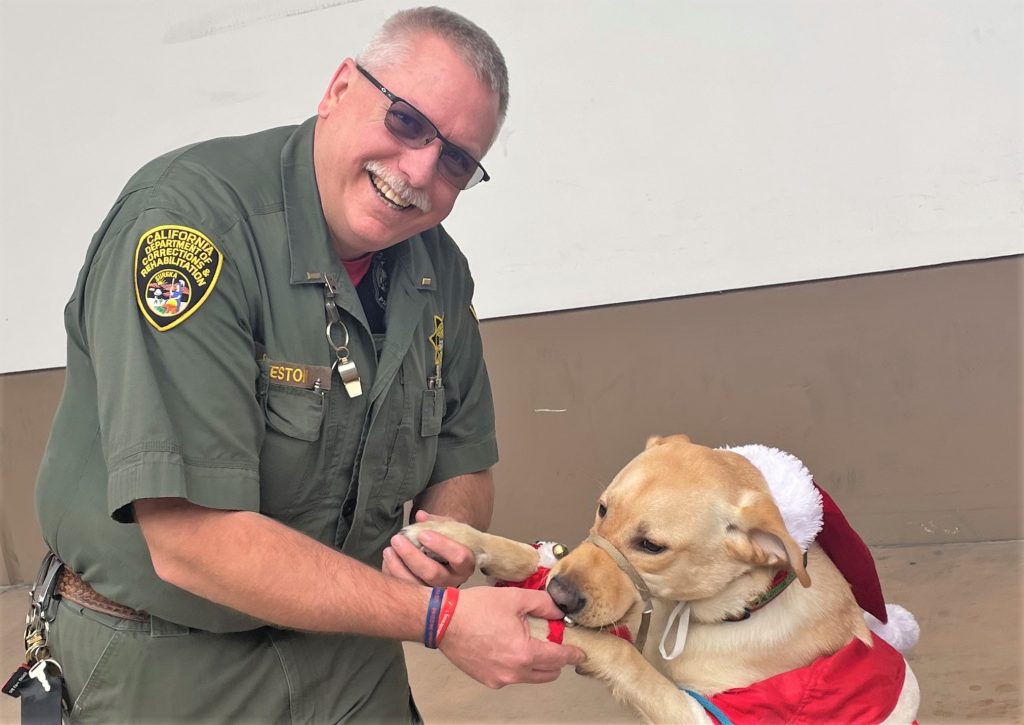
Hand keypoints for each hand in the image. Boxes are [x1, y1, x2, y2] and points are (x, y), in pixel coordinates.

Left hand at [382, 511, 475, 586]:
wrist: (450, 563)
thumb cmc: (450, 544)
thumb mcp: (450, 530)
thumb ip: (437, 522)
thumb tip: (420, 516)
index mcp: (465, 565)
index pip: (459, 557)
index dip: (441, 545)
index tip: (423, 534)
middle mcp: (453, 582)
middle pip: (432, 573)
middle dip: (411, 555)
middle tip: (397, 539)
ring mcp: (437, 594)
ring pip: (415, 585)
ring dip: (397, 567)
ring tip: (388, 550)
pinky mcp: (421, 599)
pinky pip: (404, 591)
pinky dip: (393, 575)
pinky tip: (388, 560)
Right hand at [438, 586, 585, 687]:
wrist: (442, 620)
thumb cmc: (474, 609)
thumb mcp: (514, 598)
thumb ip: (542, 603)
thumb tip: (559, 610)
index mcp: (524, 653)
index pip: (559, 659)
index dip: (573, 654)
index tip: (580, 653)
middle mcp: (514, 672)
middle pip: (548, 673)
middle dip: (555, 658)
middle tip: (551, 640)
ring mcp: (500, 679)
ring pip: (531, 676)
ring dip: (536, 663)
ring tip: (526, 640)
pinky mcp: (488, 679)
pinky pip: (512, 676)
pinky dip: (517, 665)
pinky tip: (507, 646)